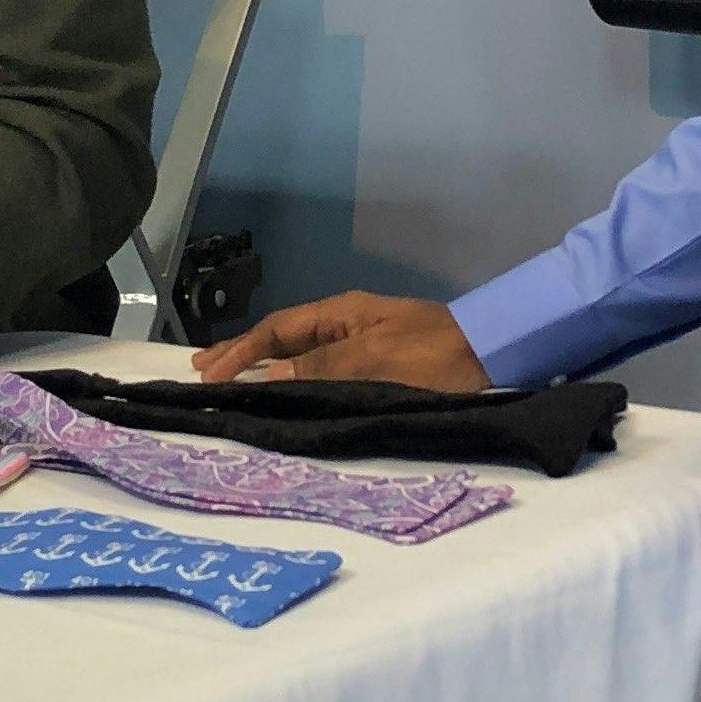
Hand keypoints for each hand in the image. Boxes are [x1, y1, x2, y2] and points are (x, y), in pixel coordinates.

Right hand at [192, 291, 491, 389]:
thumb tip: (273, 374)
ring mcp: (364, 340)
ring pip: (301, 351)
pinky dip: (294, 375)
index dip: (241, 351)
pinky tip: (285, 386)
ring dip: (265, 363)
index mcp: (344, 314)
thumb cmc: (439, 355)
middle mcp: (348, 323)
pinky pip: (323, 366)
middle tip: (203, 371)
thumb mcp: (379, 360)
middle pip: (284, 336)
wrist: (497, 351)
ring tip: (232, 378)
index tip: (208, 375)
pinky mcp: (380, 361)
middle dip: (243, 352)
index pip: (279, 330)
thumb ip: (325, 368)